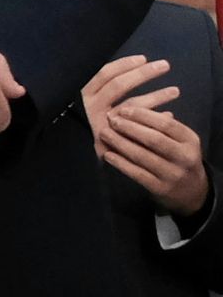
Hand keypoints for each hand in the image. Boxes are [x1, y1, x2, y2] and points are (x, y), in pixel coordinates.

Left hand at [83, 53, 210, 218]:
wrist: (192, 191)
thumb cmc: (178, 157)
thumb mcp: (179, 140)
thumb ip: (162, 126)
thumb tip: (133, 105)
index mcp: (190, 140)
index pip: (166, 124)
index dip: (144, 115)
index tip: (123, 108)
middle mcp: (184, 156)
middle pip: (155, 139)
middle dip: (130, 128)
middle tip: (110, 118)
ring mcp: (172, 174)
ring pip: (143, 156)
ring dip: (121, 143)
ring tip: (104, 133)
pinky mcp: (160, 188)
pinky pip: (137, 174)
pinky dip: (121, 163)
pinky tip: (107, 155)